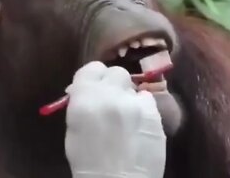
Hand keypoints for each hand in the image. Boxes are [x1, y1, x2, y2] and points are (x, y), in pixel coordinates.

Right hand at [65, 61, 165, 177]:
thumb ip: (81, 104)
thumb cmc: (88, 162)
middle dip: (114, 84)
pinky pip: (148, 101)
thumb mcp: (74, 128)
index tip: (95, 86)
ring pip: (134, 88)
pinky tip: (139, 125)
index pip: (92, 68)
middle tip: (112, 100)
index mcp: (85, 97)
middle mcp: (110, 93)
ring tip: (127, 118)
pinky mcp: (154, 112)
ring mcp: (134, 102)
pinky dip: (143, 109)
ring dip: (129, 98)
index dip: (94, 77)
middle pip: (116, 72)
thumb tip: (84, 92)